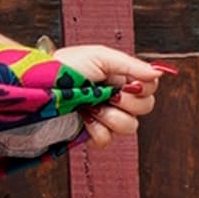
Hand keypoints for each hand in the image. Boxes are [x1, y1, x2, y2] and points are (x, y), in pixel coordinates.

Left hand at [53, 44, 167, 147]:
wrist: (40, 84)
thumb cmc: (66, 66)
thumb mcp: (100, 57)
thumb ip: (130, 65)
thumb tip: (158, 73)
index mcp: (121, 78)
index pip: (150, 87)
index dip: (143, 88)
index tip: (127, 84)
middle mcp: (117, 98)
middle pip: (145, 108)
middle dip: (128, 102)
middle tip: (108, 95)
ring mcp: (105, 117)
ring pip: (130, 127)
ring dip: (112, 117)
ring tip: (93, 107)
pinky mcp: (91, 133)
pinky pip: (106, 140)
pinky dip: (97, 130)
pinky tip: (85, 118)